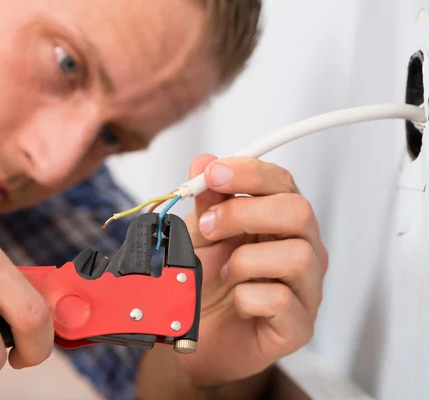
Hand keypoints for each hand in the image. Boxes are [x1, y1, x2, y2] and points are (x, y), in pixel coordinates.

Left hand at [178, 154, 327, 388]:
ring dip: (246, 261)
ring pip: (297, 256)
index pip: (282, 182)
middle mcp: (302, 249)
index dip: (249, 172)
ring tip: (227, 273)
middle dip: (244, 213)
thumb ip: (207, 199)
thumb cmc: (205, 280)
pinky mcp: (299, 326)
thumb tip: (205, 161)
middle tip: (209, 227)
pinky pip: (282, 300)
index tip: (212, 174)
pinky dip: (248, 297)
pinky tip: (237, 302)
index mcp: (279, 221)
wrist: (192, 333)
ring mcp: (306, 288)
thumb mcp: (200, 233)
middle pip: (299, 212)